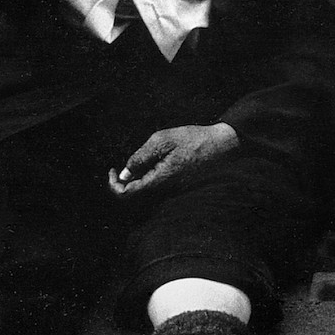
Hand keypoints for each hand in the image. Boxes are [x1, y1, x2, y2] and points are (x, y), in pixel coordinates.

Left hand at [109, 123, 240, 195]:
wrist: (222, 145)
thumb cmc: (194, 139)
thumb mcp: (163, 140)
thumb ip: (141, 156)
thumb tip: (124, 173)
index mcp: (160, 180)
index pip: (128, 195)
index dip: (113, 185)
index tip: (112, 169)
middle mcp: (166, 190)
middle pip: (135, 195)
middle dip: (124, 180)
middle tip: (123, 164)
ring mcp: (173, 190)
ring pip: (146, 190)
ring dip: (138, 177)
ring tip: (145, 156)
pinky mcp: (178, 186)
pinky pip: (156, 185)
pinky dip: (149, 175)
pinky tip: (156, 158)